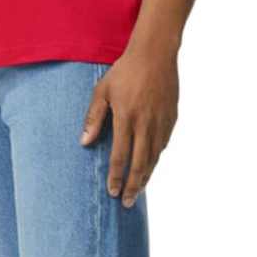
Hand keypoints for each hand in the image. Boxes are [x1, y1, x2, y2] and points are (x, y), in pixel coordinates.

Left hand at [79, 47, 178, 207]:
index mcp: (126, 117)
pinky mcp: (171, 118)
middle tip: (126, 202)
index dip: (116, 177)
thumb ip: (94, 117)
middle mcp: (146, 124)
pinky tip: (150, 165)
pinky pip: (163, 145)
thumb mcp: (103, 90)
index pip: (120, 156)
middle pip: (139, 164)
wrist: (155, 53)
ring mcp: (161, 122)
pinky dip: (156, 159)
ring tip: (138, 190)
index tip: (112, 191)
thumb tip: (85, 141)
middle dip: (132, 186)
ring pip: (154, 157)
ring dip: (145, 176)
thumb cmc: (125, 70)